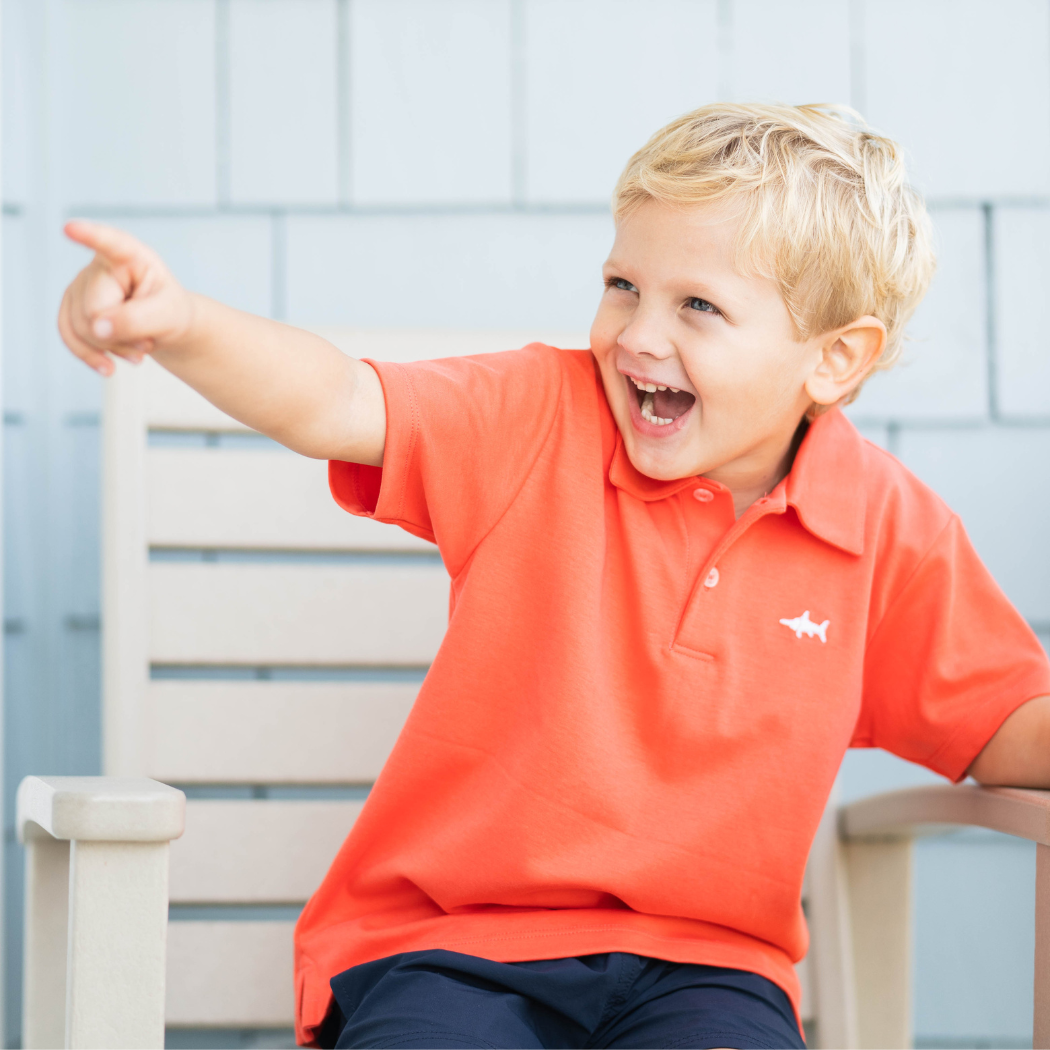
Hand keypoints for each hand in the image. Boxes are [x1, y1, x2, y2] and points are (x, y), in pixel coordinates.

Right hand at [57, 220, 194, 375]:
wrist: (166, 327)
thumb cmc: (171, 313)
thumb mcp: (170, 317)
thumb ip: (137, 320)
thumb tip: (97, 328)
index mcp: (130, 255)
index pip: (108, 243)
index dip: (89, 236)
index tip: (71, 228)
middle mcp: (98, 265)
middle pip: (94, 310)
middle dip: (120, 334)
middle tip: (148, 340)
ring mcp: (81, 285)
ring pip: (81, 327)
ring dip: (112, 347)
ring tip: (139, 347)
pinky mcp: (72, 306)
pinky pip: (68, 335)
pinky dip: (90, 356)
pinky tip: (109, 368)